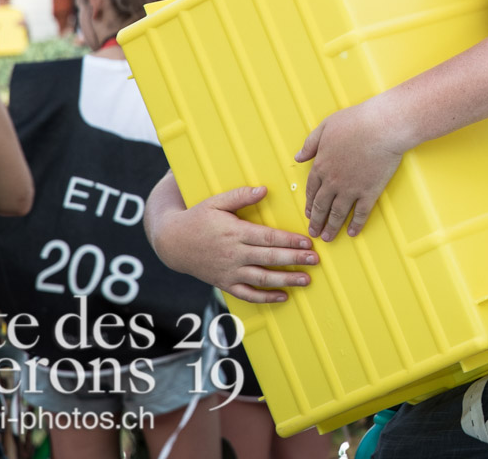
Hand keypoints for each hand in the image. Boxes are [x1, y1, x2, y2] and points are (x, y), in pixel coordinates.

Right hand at [149, 185, 316, 303]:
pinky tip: (283, 296)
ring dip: (286, 280)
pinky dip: (265, 298)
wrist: (171, 242)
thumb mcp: (215, 202)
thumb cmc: (196, 218)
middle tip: (315, 260)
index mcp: (234, 232)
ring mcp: (229, 271)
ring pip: (261, 278)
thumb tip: (264, 189)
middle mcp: (233, 254)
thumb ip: (240, 195)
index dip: (290, 240)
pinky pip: (246, 294)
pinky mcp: (224, 283)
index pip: (268, 237)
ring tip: (306, 280)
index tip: (308, 242)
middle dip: (295, 260)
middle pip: (269, 258)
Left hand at [296, 94, 409, 241]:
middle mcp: (333, 181)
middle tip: (314, 232)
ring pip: (337, 213)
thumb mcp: (326, 127)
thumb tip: (298, 157)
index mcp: (321, 165)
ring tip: (328, 238)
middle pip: (321, 206)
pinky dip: (356, 224)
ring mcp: (351, 189)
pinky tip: (353, 232)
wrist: (382, 127)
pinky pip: (361, 213)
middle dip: (316, 221)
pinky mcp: (369, 192)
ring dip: (331, 227)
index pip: (311, 190)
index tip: (308, 213)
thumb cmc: (355, 122)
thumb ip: (310, 143)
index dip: (309, 203)